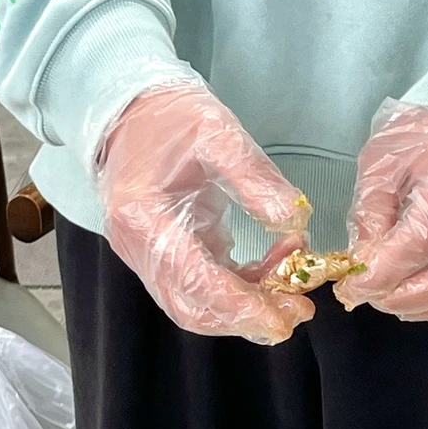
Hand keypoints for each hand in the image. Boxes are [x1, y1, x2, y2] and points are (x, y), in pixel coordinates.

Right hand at [100, 84, 313, 345]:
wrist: (129, 109)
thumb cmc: (169, 116)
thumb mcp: (216, 132)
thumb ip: (255, 178)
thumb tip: (295, 221)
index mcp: (143, 218)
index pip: (196, 281)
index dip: (244, 306)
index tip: (286, 315)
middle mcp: (139, 248)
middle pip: (193, 308)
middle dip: (248, 318)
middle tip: (297, 310)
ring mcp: (148, 256)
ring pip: (198, 305)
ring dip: (248, 307)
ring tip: (293, 289)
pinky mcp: (164, 256)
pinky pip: (203, 287)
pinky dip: (242, 287)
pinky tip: (274, 267)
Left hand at [335, 100, 427, 321]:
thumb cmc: (424, 136)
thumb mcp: (383, 160)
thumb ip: (371, 213)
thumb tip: (362, 265)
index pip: (420, 240)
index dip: (383, 272)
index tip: (353, 286)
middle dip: (406, 297)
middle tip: (373, 295)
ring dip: (423, 306)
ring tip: (390, 296)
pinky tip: (415, 295)